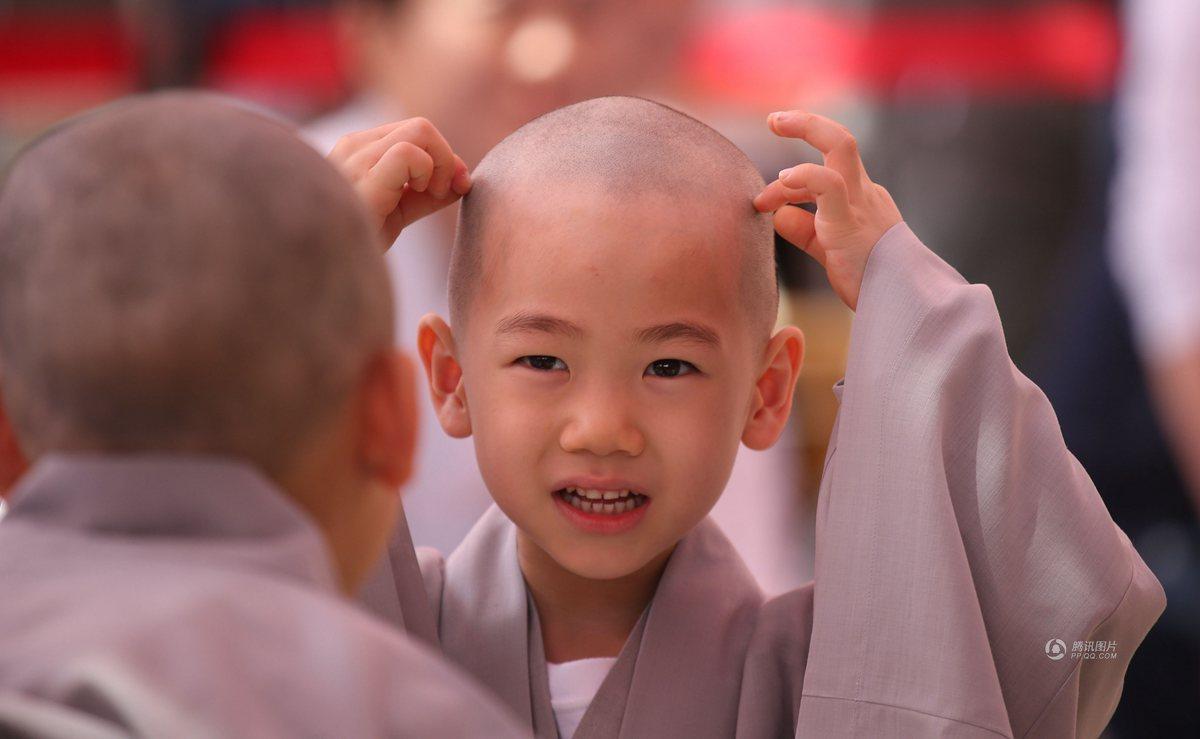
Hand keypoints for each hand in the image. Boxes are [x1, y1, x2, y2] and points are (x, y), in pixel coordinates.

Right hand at [328, 117, 471, 246]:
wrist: (326, 269)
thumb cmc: (357, 242)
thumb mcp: (399, 212)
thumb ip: (428, 194)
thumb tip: (464, 178)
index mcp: (359, 149)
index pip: (415, 131)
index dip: (443, 157)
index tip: (451, 188)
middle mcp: (355, 146)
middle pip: (422, 126)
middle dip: (446, 159)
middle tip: (440, 194)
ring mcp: (356, 158)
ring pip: (421, 130)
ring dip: (441, 165)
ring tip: (430, 195)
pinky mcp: (363, 177)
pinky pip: (409, 152)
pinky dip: (427, 172)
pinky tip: (418, 194)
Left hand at [753, 111, 901, 310]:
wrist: (906, 306)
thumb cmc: (872, 283)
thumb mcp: (830, 251)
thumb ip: (806, 232)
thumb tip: (780, 216)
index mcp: (863, 200)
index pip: (826, 171)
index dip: (787, 183)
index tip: (762, 202)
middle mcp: (865, 193)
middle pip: (840, 140)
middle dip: (807, 123)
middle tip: (774, 119)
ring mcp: (861, 203)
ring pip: (840, 145)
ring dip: (806, 128)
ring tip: (775, 126)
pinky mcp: (850, 221)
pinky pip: (828, 183)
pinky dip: (803, 175)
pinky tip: (782, 180)